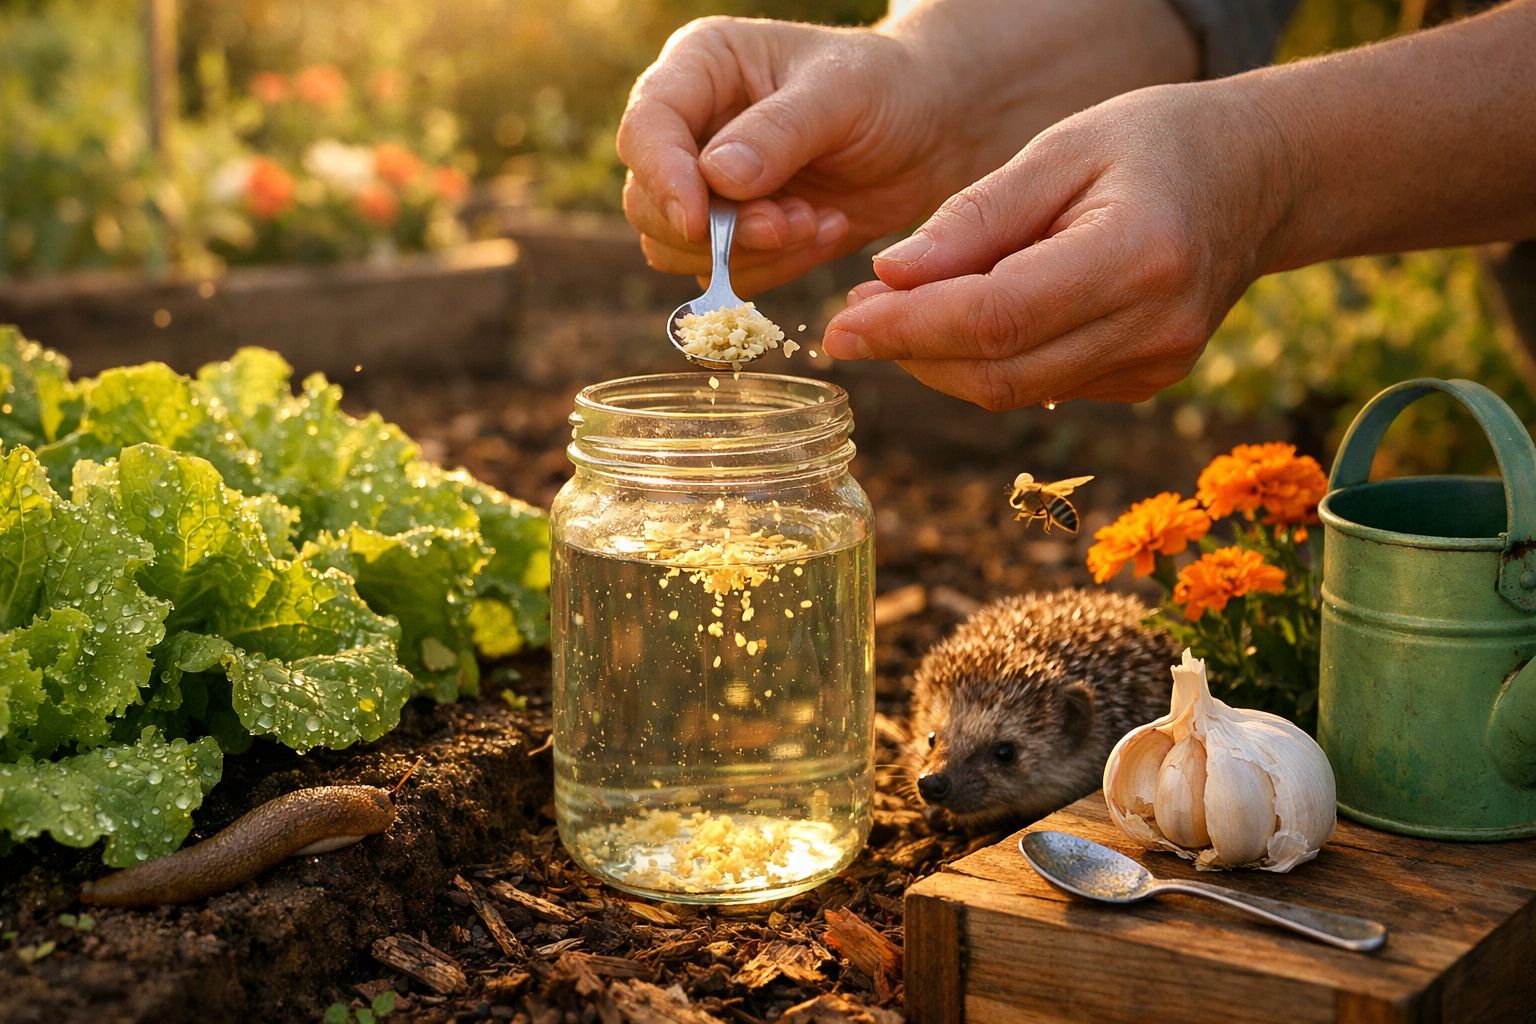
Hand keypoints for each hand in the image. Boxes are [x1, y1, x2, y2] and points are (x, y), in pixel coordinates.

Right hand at [616, 17, 962, 294]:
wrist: (932, 132)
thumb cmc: (887, 88)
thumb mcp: (842, 92)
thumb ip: (779, 132)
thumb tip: (717, 178)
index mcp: (700, 69)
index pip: (646, 129)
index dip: (663, 179)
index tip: (699, 221)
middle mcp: (690, 129)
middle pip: (647, 203)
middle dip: (717, 230)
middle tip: (790, 222)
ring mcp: (709, 188)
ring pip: (678, 249)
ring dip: (750, 252)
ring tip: (817, 220)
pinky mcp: (738, 235)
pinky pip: (728, 276)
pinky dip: (777, 267)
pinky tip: (826, 229)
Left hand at [822, 83, 1293, 409]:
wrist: (1256, 178)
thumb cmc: (1153, 144)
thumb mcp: (1061, 149)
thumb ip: (975, 218)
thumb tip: (890, 277)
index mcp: (1137, 256)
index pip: (995, 319)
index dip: (908, 329)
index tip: (840, 325)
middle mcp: (1154, 328)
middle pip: (997, 372)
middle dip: (910, 351)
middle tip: (854, 314)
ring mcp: (1155, 367)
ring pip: (1012, 392)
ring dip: (937, 362)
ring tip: (892, 312)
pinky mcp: (1145, 383)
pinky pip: (1041, 387)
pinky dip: (985, 362)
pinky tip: (958, 321)